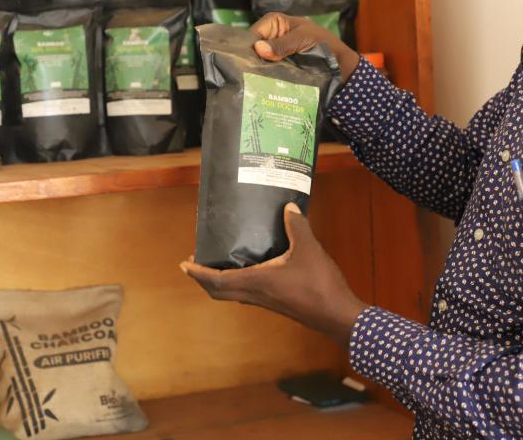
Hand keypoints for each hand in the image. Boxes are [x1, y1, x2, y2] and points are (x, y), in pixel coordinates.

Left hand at [180, 203, 368, 346]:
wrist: (337, 316)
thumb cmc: (319, 284)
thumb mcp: (308, 249)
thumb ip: (297, 226)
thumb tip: (289, 207)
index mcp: (256, 282)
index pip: (217, 280)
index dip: (199, 273)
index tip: (184, 264)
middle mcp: (256, 294)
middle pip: (220, 292)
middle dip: (204, 278)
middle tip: (195, 263)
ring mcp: (266, 302)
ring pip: (233, 294)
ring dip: (219, 282)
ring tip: (217, 264)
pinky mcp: (277, 304)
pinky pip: (247, 294)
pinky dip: (238, 283)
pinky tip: (249, 269)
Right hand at [250, 13, 360, 80]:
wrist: (338, 63)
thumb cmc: (322, 43)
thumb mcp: (302, 39)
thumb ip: (282, 44)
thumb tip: (258, 48)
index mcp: (274, 22)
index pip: (252, 34)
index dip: (248, 47)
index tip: (245, 62)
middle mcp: (270, 36)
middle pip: (253, 49)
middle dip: (251, 61)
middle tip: (247, 76)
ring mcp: (273, 53)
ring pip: (259, 62)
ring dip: (258, 72)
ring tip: (253, 84)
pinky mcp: (278, 67)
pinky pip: (267, 72)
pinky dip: (266, 78)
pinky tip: (261, 87)